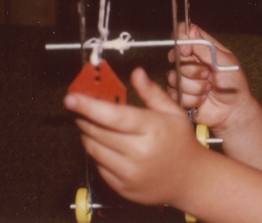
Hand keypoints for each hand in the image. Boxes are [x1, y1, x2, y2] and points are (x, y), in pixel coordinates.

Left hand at [64, 67, 203, 206]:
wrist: (189, 178)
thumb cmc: (181, 142)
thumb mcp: (173, 112)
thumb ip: (151, 92)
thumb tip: (136, 74)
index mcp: (153, 128)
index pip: (113, 116)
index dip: (89, 106)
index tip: (71, 98)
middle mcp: (139, 152)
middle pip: (98, 132)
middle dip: (84, 117)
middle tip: (79, 107)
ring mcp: (129, 172)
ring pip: (94, 149)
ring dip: (87, 134)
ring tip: (92, 124)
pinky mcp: (122, 187)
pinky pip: (98, 166)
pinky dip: (97, 153)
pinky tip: (106, 144)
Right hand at [167, 23, 254, 136]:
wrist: (232, 109)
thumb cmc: (233, 83)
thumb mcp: (224, 61)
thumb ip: (206, 48)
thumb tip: (192, 31)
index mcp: (201, 47)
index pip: (182, 33)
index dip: (180, 40)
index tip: (187, 51)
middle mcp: (189, 60)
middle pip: (175, 56)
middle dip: (192, 69)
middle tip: (208, 74)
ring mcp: (182, 77)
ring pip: (174, 77)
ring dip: (195, 86)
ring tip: (208, 88)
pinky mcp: (178, 94)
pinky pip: (174, 94)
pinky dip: (191, 98)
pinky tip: (202, 99)